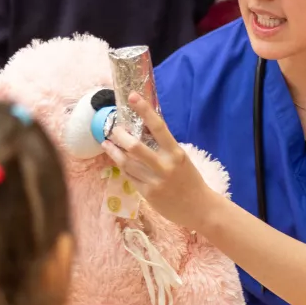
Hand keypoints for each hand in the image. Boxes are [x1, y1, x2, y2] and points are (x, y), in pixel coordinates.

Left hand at [103, 92, 216, 229]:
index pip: (159, 127)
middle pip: (135, 147)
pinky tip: (117, 159)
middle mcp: (165, 166)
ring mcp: (154, 181)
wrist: (198, 208)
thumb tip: (144, 129)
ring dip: (114, 151)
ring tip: (106, 142)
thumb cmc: (190, 180)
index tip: (132, 96)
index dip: (144, 110)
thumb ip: (164, 147)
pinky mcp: (147, 194)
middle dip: (120, 135)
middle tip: (114, 129)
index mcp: (176, 153)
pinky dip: (121, 166)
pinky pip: (129, 176)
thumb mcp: (181, 158)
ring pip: (127, 163)